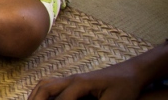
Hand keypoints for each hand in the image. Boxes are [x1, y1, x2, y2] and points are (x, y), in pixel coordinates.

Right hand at [27, 63, 144, 99]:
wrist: (132, 73)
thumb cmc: (125, 87)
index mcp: (80, 83)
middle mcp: (72, 78)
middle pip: (45, 88)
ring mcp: (72, 78)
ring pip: (45, 84)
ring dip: (35, 95)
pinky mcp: (74, 80)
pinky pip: (51, 84)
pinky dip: (42, 92)